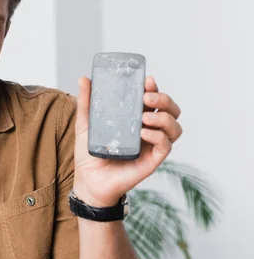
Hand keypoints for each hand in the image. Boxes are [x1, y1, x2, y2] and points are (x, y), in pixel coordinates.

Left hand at [72, 76, 182, 206]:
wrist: (88, 179)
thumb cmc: (90, 152)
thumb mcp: (86, 123)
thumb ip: (87, 102)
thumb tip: (84, 79)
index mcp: (136, 118)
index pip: (153, 99)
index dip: (155, 88)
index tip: (147, 80)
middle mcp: (149, 129)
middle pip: (171, 110)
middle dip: (164, 99)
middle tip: (146, 98)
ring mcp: (152, 145)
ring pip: (175, 127)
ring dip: (164, 117)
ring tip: (144, 117)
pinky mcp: (152, 160)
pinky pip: (166, 146)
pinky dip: (157, 136)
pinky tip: (143, 133)